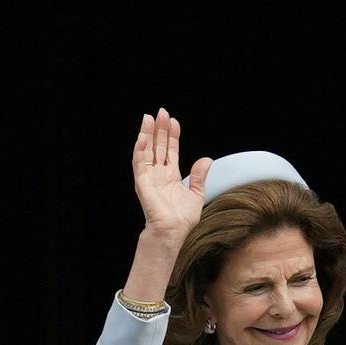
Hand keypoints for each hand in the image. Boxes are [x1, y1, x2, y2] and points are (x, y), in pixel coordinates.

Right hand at [133, 109, 211, 241]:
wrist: (173, 231)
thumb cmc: (182, 218)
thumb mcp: (196, 193)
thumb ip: (199, 176)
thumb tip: (206, 159)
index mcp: (171, 175)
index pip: (170, 150)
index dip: (172, 136)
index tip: (173, 121)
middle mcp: (159, 174)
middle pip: (158, 146)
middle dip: (160, 129)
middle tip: (161, 112)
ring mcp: (149, 177)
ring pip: (147, 151)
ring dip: (147, 134)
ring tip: (149, 119)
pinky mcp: (142, 183)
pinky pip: (139, 164)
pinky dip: (140, 150)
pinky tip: (142, 137)